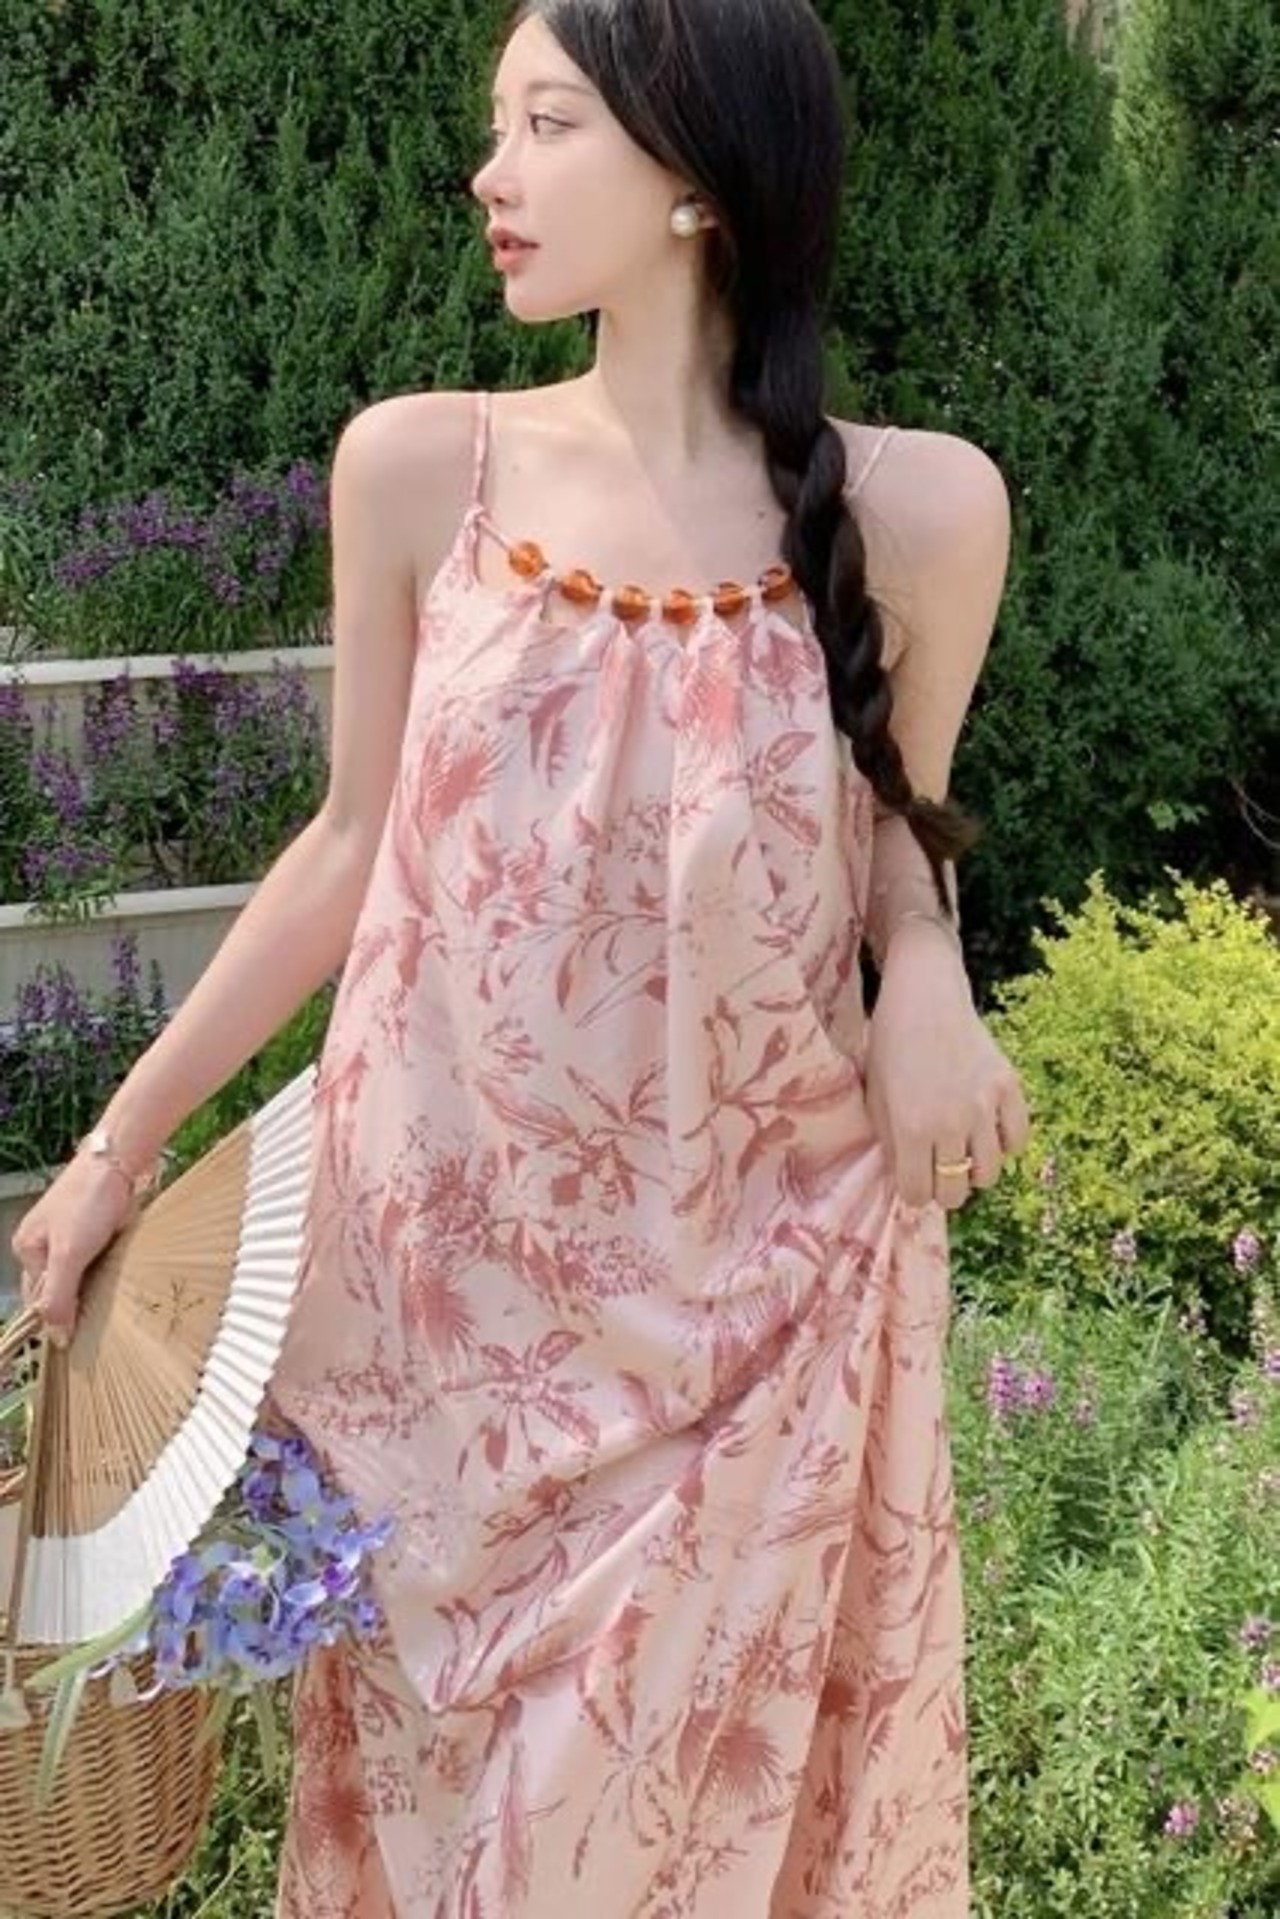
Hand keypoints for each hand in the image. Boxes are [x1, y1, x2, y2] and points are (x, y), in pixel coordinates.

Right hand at [10, 1155, 136, 1345]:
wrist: (119, 1160)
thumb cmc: (88, 1202)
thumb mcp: (69, 1254)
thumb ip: (58, 1295)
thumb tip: (55, 1337)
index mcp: (27, 1248)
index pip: (38, 1298)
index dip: (59, 1314)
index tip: (82, 1330)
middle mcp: (43, 1242)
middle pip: (59, 1286)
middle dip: (78, 1298)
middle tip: (102, 1309)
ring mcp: (69, 1233)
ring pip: (81, 1273)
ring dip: (96, 1282)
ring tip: (112, 1286)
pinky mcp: (93, 1227)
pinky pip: (98, 1258)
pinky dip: (108, 1266)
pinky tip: (119, 1268)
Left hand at [863, 925, 1030, 1210]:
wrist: (924, 995)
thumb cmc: (890, 1044)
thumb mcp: (875, 1096)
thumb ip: (890, 1143)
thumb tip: (906, 1181)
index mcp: (911, 1127)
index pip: (918, 1194)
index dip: (913, 1191)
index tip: (912, 1178)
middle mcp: (951, 1122)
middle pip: (956, 1193)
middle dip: (943, 1188)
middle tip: (937, 1170)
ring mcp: (985, 1105)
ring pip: (989, 1174)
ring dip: (972, 1169)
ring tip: (961, 1150)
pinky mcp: (1009, 1087)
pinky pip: (1017, 1141)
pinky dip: (1003, 1144)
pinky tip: (986, 1131)